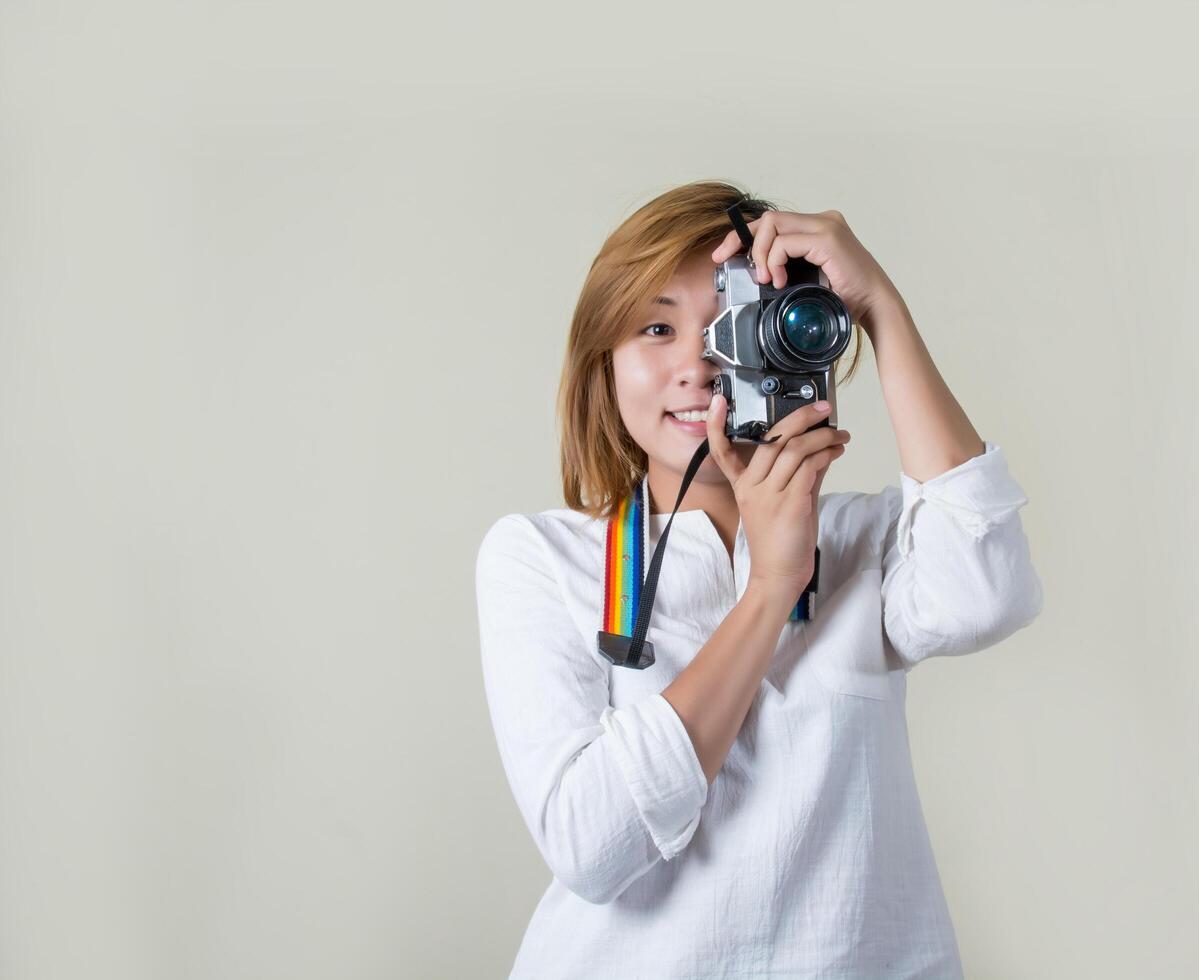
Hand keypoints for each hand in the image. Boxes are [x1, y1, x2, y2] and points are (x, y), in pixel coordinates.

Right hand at [705, 394, 850, 599]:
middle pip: (773, 439)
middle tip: (822, 408)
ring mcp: (769, 496)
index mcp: (744, 486)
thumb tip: (820, 449)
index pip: (722, 452)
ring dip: (822, 436)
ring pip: (794, 450)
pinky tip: (837, 451)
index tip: (718, 402)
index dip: (717, 426)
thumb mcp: (787, 502)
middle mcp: (752, 487)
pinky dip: (826, 455)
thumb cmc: (782, 542)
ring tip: (839, 434)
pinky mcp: (790, 505)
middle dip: (801, 418)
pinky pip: (808, 468)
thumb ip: (800, 474)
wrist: (778, 576)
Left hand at [710, 209, 899, 324]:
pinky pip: (785, 242)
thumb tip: (756, 271)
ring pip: (772, 224)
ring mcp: (826, 227)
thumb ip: (786, 268)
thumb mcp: (805, 280)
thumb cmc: (844, 299)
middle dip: (740, 240)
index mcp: (817, 228)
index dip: (742, 236)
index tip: (724, 255)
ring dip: (760, 253)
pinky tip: (779, 280)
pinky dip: (774, 261)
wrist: (874, 308)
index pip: (771, 222)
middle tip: (728, 261)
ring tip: (766, 278)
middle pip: (767, 218)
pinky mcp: (828, 239)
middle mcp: (822, 221)